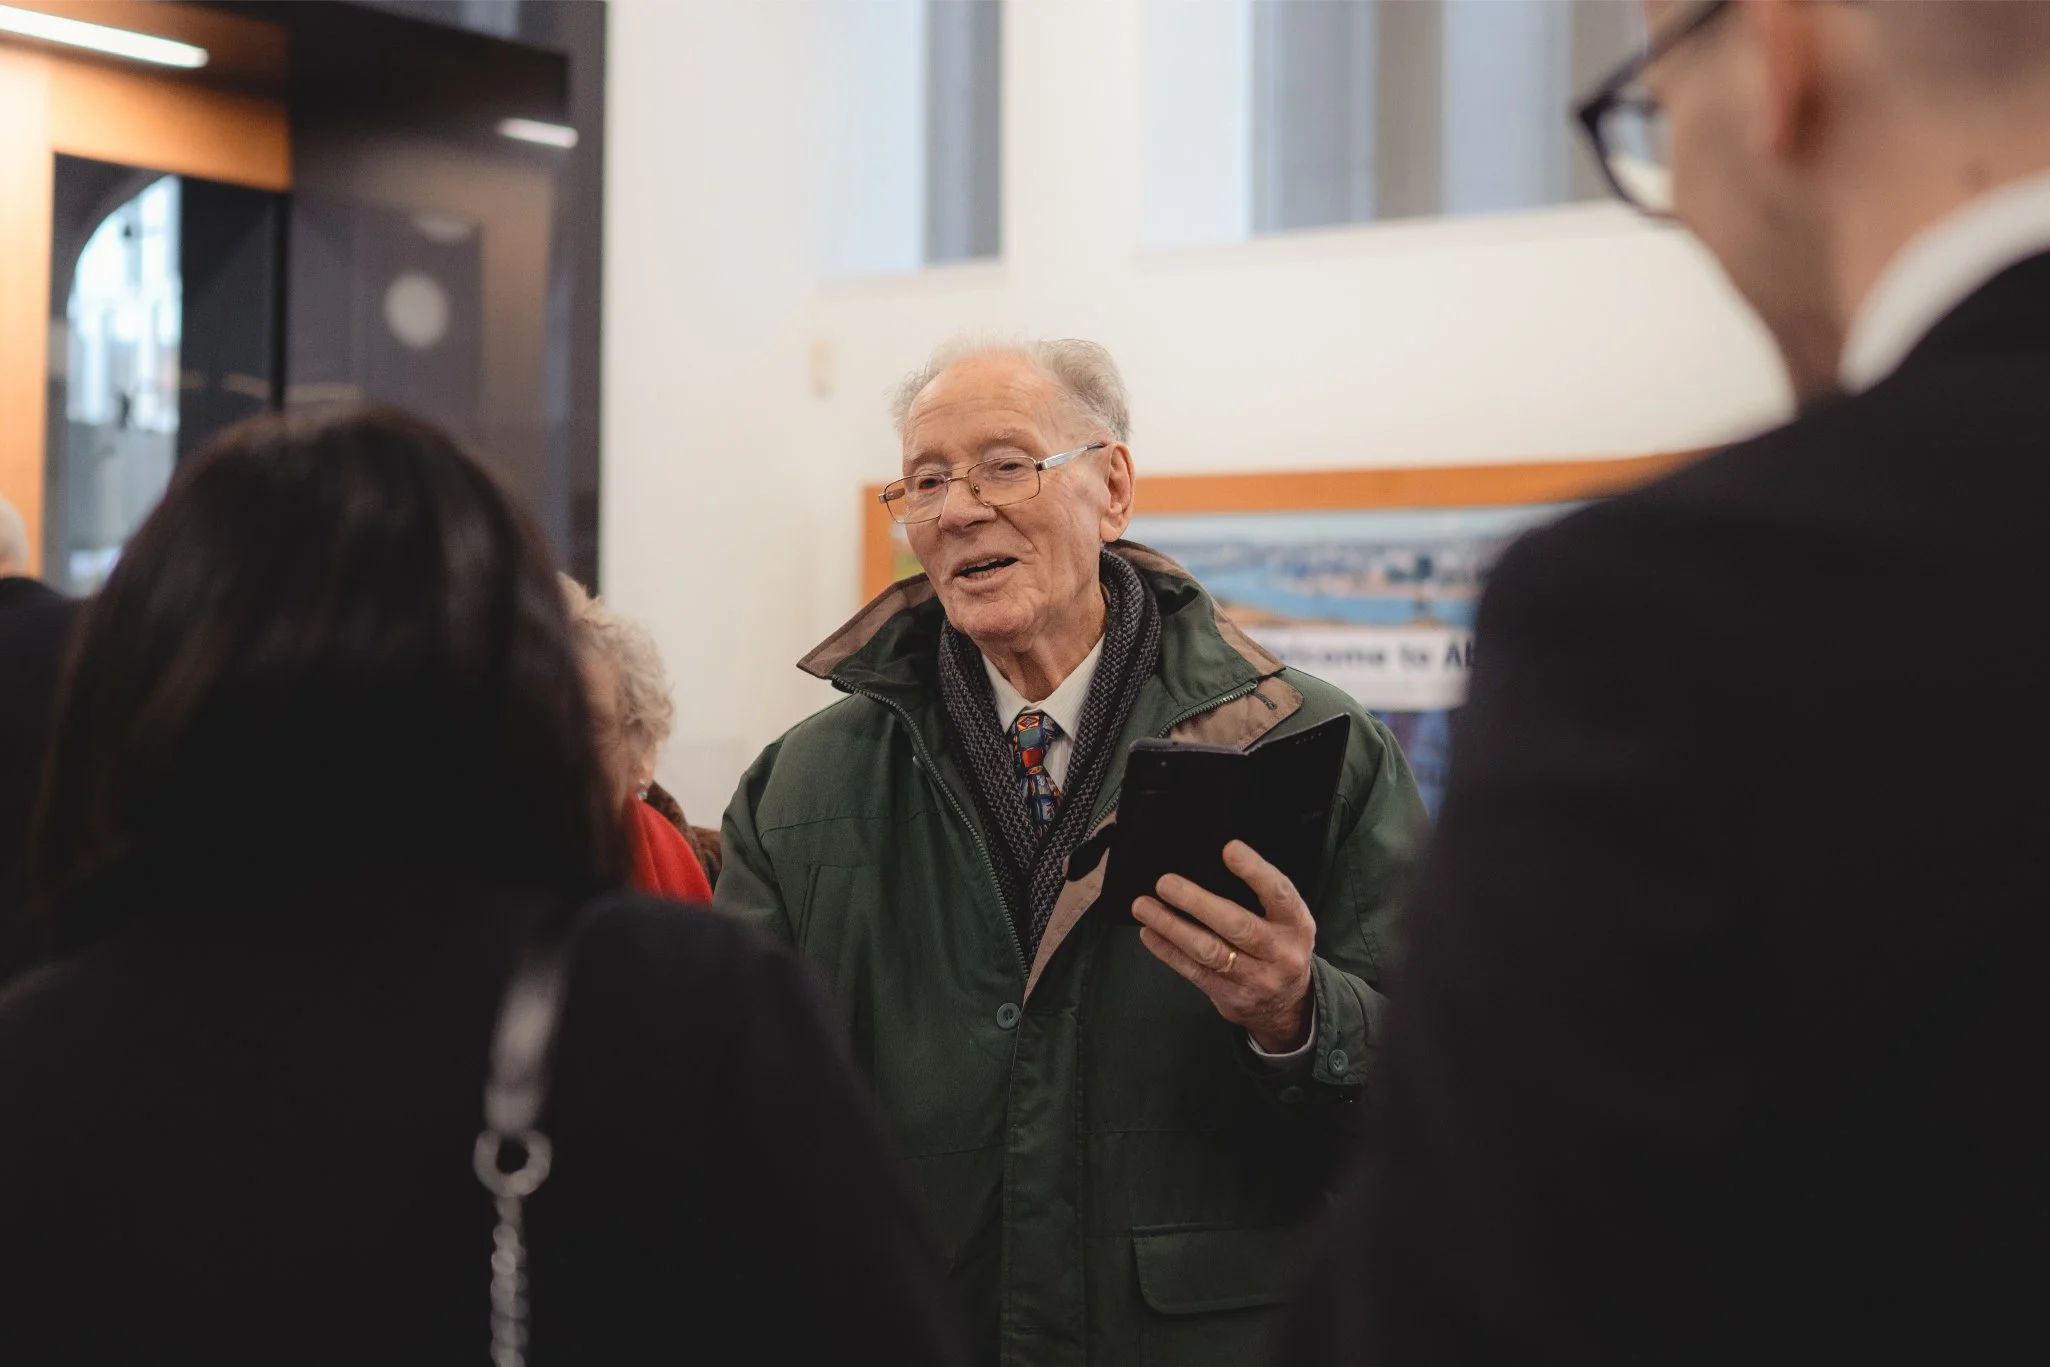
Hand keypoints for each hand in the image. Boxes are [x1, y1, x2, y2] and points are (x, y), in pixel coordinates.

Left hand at [1132, 840, 1314, 1053]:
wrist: (1289, 1004)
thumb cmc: (1279, 945)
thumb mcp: (1286, 919)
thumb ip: (1260, 896)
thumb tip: (1209, 864)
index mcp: (1296, 923)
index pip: (1279, 893)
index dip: (1255, 871)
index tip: (1229, 849)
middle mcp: (1280, 952)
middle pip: (1237, 925)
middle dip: (1197, 902)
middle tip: (1165, 883)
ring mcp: (1256, 978)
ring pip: (1209, 951)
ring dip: (1172, 927)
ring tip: (1144, 907)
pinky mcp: (1231, 997)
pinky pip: (1195, 972)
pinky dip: (1168, 951)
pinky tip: (1150, 933)